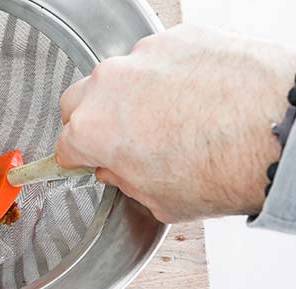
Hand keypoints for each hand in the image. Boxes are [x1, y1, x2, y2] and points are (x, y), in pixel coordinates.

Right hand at [56, 24, 295, 222]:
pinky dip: (167, 75)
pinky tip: (195, 95)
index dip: (76, 158)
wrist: (281, 131)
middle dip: (89, 121)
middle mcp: (108, 86)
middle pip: (76, 102)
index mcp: (93, 130)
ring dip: (130, 96)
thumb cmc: (224, 169)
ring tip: (169, 116)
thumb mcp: (159, 200)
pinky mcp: (178, 37)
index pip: (64, 146)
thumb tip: (119, 169)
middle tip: (120, 139)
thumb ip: (125, 181)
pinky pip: (158, 58)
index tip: (84, 160)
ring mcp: (143, 56)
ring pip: (117, 76)